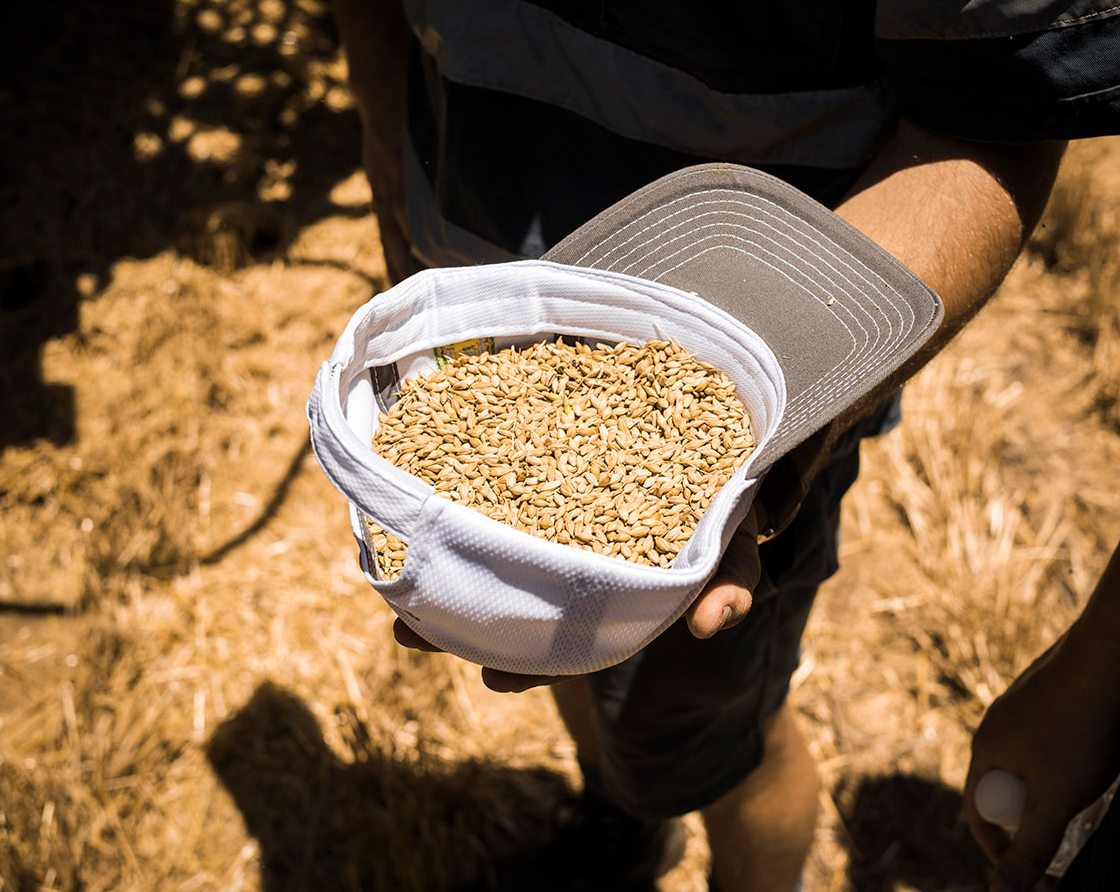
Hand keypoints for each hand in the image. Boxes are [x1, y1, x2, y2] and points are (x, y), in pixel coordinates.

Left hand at [391, 504, 762, 691]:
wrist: (709, 438)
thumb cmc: (721, 507)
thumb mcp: (732, 546)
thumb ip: (730, 581)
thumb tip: (711, 622)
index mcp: (613, 589)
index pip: (571, 638)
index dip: (534, 663)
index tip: (495, 680)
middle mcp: (575, 564)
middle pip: (513, 599)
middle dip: (462, 623)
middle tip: (409, 637)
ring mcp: (552, 521)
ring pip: (490, 551)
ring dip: (444, 567)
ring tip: (387, 582)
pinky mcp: (540, 467)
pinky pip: (489, 481)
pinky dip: (454, 489)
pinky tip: (408, 497)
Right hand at [962, 633, 1119, 891]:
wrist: (1107, 658)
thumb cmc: (1080, 730)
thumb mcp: (1057, 799)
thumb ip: (1030, 845)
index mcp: (985, 750)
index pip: (977, 810)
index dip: (997, 845)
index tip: (1026, 865)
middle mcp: (993, 724)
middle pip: (1000, 783)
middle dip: (1025, 812)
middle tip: (1061, 827)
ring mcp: (1018, 703)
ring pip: (1024, 757)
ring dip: (1044, 781)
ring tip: (1082, 789)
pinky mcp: (1045, 690)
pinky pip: (1044, 734)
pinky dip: (1062, 752)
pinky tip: (1093, 747)